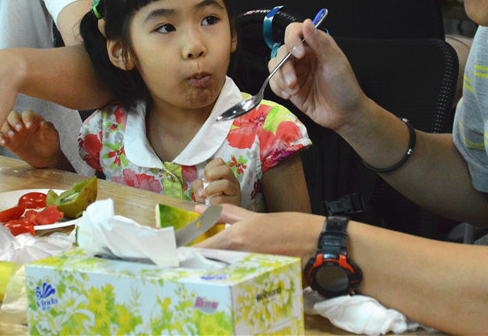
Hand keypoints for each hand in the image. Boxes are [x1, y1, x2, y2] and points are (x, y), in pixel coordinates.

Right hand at [0, 110, 70, 169]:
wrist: (46, 158)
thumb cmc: (51, 144)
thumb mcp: (53, 137)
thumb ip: (49, 129)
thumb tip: (43, 123)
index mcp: (33, 119)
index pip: (27, 114)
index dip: (27, 118)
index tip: (29, 126)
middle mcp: (22, 123)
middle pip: (12, 116)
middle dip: (14, 121)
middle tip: (19, 130)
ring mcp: (14, 132)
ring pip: (4, 125)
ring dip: (6, 129)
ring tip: (12, 136)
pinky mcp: (9, 142)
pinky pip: (1, 137)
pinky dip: (0, 138)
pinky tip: (4, 142)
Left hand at [192, 158, 240, 205]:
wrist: (221, 216)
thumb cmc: (211, 201)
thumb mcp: (202, 191)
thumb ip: (198, 186)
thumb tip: (199, 184)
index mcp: (225, 175)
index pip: (220, 162)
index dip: (209, 167)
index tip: (205, 178)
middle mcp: (232, 180)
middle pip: (226, 169)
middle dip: (212, 174)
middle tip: (206, 183)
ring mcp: (235, 191)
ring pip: (226, 184)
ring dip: (212, 189)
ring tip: (206, 195)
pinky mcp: (234, 203)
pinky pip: (223, 199)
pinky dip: (213, 201)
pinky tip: (211, 204)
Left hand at [193, 204, 323, 265]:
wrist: (314, 241)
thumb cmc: (285, 226)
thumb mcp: (252, 217)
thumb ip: (224, 214)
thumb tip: (199, 209)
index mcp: (236, 237)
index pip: (200, 249)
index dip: (184, 254)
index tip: (173, 254)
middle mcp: (240, 254)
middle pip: (207, 264)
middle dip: (196, 263)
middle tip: (187, 261)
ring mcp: (249, 267)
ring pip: (220, 271)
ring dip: (212, 269)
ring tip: (207, 265)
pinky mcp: (259, 277)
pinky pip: (237, 277)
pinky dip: (229, 275)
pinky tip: (229, 273)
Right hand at [268, 19, 364, 129]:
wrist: (344, 115)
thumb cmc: (344, 87)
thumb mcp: (335, 64)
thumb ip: (320, 43)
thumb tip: (307, 22)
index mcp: (316, 45)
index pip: (295, 31)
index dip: (292, 39)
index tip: (298, 54)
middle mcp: (303, 56)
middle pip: (281, 50)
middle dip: (285, 66)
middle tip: (293, 81)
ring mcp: (295, 71)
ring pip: (274, 65)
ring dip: (280, 78)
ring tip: (293, 90)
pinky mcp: (289, 87)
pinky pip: (273, 81)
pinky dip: (277, 87)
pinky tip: (289, 95)